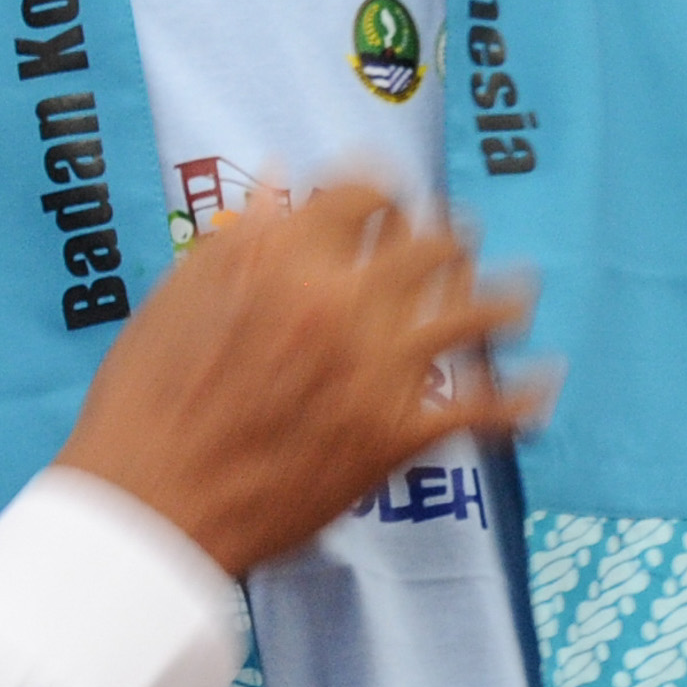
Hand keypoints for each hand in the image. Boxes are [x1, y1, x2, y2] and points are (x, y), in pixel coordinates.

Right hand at [57, 182, 545, 578]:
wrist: (150, 507)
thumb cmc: (144, 404)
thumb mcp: (174, 300)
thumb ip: (236, 238)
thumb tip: (279, 180)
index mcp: (283, 259)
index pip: (362, 192)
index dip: (379, 188)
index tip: (386, 198)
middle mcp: (341, 304)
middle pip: (430, 245)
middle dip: (446, 236)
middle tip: (454, 241)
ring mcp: (376, 372)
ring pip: (472, 315)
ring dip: (500, 299)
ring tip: (516, 295)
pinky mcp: (395, 438)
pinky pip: (482, 410)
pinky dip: (519, 397)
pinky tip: (542, 384)